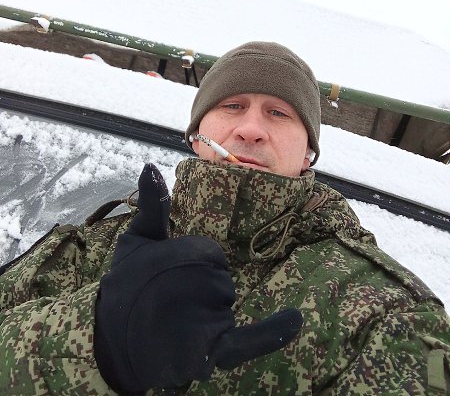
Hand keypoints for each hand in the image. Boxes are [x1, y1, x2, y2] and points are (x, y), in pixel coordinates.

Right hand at [94, 164, 301, 392]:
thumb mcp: (136, 239)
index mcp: (179, 255)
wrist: (111, 340)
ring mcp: (202, 321)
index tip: (166, 274)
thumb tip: (151, 166)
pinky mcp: (210, 352)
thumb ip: (152, 206)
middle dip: (201, 286)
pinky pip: (247, 340)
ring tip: (173, 320)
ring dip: (209, 310)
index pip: (210, 253)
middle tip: (167, 298)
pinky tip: (294, 319)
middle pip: (221, 280)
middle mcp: (194, 287)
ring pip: (226, 304)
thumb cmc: (126, 283)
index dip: (191, 262)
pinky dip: (272, 332)